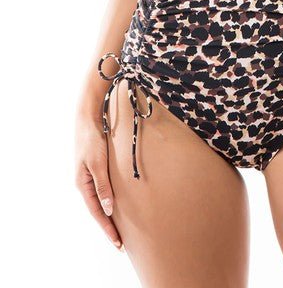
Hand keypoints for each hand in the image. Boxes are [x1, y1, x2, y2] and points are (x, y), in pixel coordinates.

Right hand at [74, 110, 123, 250]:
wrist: (88, 118)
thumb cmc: (92, 139)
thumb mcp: (98, 163)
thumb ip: (102, 186)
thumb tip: (108, 209)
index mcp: (82, 184)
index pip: (97, 212)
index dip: (107, 228)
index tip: (118, 242)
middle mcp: (84, 183)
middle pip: (98, 210)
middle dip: (108, 227)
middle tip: (121, 243)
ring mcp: (89, 176)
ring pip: (100, 202)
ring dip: (109, 216)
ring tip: (120, 230)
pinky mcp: (95, 169)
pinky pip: (102, 191)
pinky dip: (109, 202)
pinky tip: (116, 206)